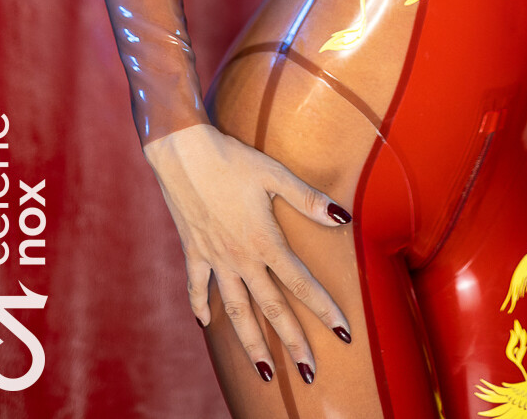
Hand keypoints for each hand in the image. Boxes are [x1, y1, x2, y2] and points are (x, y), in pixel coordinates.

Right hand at [142, 123, 353, 385]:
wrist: (182, 153)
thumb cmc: (232, 159)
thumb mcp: (274, 174)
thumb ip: (308, 199)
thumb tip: (343, 217)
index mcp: (264, 241)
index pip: (301, 284)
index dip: (324, 309)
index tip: (344, 333)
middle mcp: (240, 258)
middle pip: (271, 309)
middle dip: (293, 342)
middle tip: (310, 373)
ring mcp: (214, 258)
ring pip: (235, 311)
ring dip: (251, 343)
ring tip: (265, 372)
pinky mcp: (193, 251)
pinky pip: (197, 287)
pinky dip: (201, 307)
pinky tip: (206, 324)